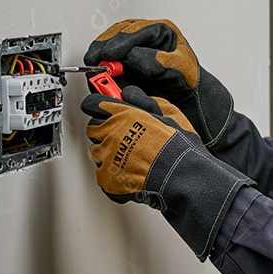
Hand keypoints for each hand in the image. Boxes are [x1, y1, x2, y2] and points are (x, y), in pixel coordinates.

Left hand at [82, 85, 251, 258]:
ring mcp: (107, 157)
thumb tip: (131, 95)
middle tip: (122, 138)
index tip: (100, 108)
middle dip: (105, 132)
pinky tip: (129, 173)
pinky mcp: (107, 178)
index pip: (93, 104)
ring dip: (109, 154)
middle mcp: (111, 134)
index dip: (98, 107)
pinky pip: (102, 174)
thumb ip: (145, 101)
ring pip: (97, 152)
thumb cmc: (178, 147)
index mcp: (123, 115)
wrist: (180, 176)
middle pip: (93, 129)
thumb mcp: (169, 113)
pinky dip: (113, 175)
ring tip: (130, 158)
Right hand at [84, 19, 232, 146]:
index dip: (120, 41)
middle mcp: (143, 37)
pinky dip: (102, 70)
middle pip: (117, 34)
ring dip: (100, 58)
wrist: (186, 97)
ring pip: (109, 47)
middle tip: (95, 60)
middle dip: (104, 47)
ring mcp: (131, 49)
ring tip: (95, 70)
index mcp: (160, 30)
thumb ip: (157, 61)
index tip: (110, 53)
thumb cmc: (187, 79)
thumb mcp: (179, 67)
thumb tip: (132, 57)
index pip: (136, 30)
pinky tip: (100, 78)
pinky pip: (108, 63)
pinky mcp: (123, 64)